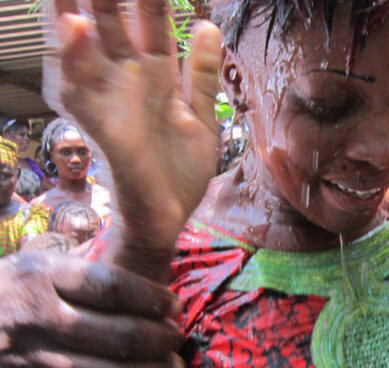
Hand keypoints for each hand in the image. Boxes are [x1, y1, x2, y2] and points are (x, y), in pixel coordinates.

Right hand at [0, 252, 183, 367]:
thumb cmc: (5, 293)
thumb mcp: (32, 264)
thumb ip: (81, 265)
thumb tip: (142, 257)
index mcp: (38, 279)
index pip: (111, 288)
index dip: (152, 298)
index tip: (174, 304)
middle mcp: (34, 322)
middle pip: (118, 335)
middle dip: (160, 339)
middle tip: (178, 338)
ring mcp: (29, 367)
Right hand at [46, 0, 221, 251]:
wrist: (169, 218)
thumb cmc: (179, 171)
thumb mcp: (201, 118)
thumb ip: (200, 75)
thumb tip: (208, 27)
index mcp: (155, 74)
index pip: (147, 18)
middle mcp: (128, 79)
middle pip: (111, 19)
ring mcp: (111, 100)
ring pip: (88, 43)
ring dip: (78, 7)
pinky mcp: (103, 128)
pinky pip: (82, 90)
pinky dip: (75, 59)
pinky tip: (72, 26)